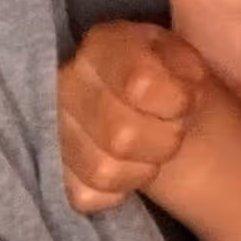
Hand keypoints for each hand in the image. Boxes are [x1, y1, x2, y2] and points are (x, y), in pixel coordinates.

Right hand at [57, 19, 207, 214]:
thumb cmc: (171, 78)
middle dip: (165, 139)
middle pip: (122, 136)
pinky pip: (86, 195)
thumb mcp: (186, 58)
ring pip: (103, 170)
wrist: (156, 110)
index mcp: (102, 44)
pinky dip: (119, 191)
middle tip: (174, 128)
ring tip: (154, 148)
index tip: (187, 101)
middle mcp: (65, 81)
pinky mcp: (54, 169)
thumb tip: (182, 91)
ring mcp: (54, 126)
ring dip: (145, 167)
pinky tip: (130, 169)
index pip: (140, 84)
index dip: (176, 102)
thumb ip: (184, 67)